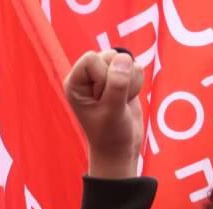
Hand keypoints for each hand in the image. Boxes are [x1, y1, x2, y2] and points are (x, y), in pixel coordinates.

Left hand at [63, 50, 143, 179]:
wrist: (120, 148)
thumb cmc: (110, 135)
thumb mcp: (112, 112)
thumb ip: (117, 85)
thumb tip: (124, 58)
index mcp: (75, 82)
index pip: (92, 58)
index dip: (103, 77)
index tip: (102, 99)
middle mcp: (87, 76)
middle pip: (110, 55)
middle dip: (118, 80)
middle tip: (112, 103)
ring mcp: (105, 75)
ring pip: (126, 59)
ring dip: (129, 83)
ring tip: (120, 103)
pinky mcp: (121, 77)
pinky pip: (136, 67)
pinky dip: (137, 85)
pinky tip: (127, 99)